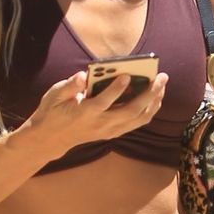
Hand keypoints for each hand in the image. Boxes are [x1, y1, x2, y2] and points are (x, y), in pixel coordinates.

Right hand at [27, 67, 168, 159]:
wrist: (50, 139)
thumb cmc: (53, 112)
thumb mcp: (54, 95)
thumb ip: (70, 86)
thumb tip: (83, 76)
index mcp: (85, 112)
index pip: (104, 101)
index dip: (117, 89)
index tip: (127, 75)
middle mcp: (100, 124)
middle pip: (130, 111)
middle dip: (148, 94)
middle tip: (161, 77)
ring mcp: (108, 131)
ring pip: (137, 119)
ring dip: (153, 102)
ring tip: (162, 85)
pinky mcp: (113, 133)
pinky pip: (136, 123)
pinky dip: (149, 111)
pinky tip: (155, 98)